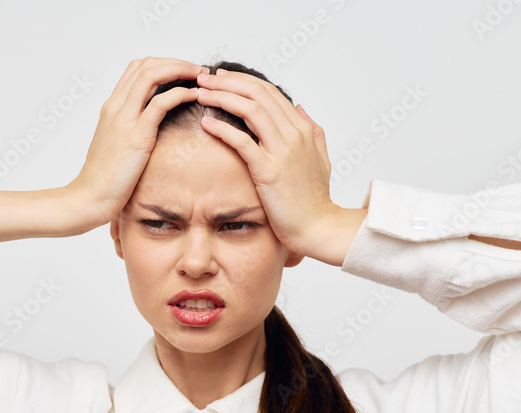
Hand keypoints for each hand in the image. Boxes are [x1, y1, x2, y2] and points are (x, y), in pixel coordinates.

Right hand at [66, 57, 202, 232]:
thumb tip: (150, 127)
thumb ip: (129, 129)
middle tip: (197, 70)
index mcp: (111, 108)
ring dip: (180, 70)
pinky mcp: (136, 136)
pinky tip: (194, 97)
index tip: (182, 72)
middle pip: (146, 65)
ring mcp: (124, 119)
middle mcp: (116, 107)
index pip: (136, 69)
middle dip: (175, 62)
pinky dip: (180, 93)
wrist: (89, 198)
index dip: (163, 64)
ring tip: (199, 77)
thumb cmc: (103, 178)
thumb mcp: (116, 145)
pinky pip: (161, 103)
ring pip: (152, 75)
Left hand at [194, 68, 340, 255]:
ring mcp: (282, 151)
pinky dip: (223, 129)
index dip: (242, 81)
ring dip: (222, 97)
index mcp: (302, 129)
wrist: (318, 227)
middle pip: (257, 93)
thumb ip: (313, 130)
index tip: (220, 77)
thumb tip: (301, 107)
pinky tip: (205, 122)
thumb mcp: (320, 158)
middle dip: (227, 82)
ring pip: (250, 110)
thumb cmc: (314, 199)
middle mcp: (293, 134)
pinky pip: (243, 142)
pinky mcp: (269, 171)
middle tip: (203, 77)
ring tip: (200, 93)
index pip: (269, 92)